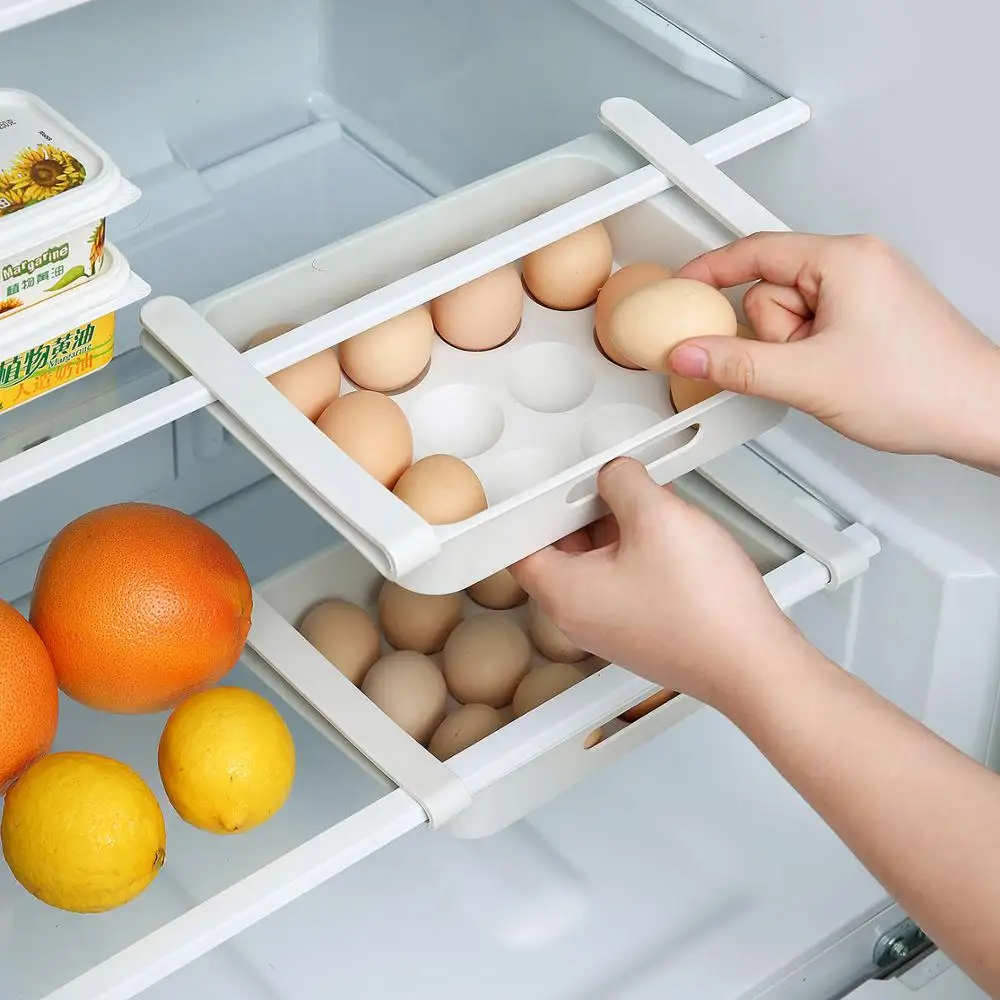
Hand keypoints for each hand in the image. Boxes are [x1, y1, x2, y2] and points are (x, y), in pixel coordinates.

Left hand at [511, 457, 805, 708]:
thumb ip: (624, 482)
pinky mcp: (642, 627)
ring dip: (620, 526)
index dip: (534, 506)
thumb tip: (614, 473)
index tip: (554, 483)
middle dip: (587, 509)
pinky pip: (626, 577)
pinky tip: (670, 532)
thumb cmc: (707, 612)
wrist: (755, 664)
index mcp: (564, 593)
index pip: (520, 544)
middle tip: (613, 484)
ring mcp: (611, 625)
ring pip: (598, 560)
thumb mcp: (658, 516)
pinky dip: (640, 550)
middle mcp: (580, 615)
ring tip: (651, 503)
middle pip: (562, 547)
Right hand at [672, 233, 999, 464]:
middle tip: (801, 364)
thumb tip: (690, 355)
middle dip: (774, 336)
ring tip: (827, 372)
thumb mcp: (809, 379)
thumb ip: (737, 366)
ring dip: (793, 350)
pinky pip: (813, 326)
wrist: (978, 413)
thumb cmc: (921, 386)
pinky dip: (810, 352)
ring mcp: (866, 289)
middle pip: (769, 291)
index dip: (710, 271)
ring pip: (790, 315)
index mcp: (844, 259)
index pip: (754, 251)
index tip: (680, 287)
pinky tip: (836, 373)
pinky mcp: (870, 314)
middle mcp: (857, 263)